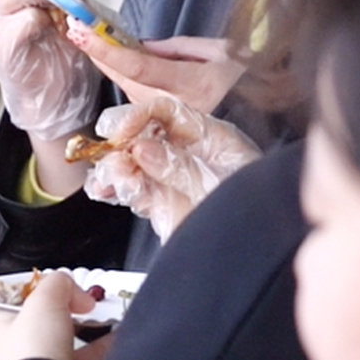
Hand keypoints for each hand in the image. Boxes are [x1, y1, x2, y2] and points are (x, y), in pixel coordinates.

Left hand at [0, 270, 93, 359]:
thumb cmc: (31, 358)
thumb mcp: (43, 302)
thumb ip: (56, 284)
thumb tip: (69, 285)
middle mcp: (15, 351)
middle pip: (29, 323)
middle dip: (52, 309)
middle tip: (69, 298)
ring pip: (61, 342)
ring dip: (82, 328)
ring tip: (99, 315)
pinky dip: (102, 349)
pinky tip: (116, 338)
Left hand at [65, 26, 242, 115]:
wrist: (259, 117)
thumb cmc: (245, 80)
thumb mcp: (218, 52)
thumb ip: (177, 47)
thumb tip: (139, 45)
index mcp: (188, 85)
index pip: (136, 66)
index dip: (106, 49)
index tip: (82, 31)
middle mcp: (170, 106)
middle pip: (121, 77)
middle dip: (96, 51)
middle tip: (74, 25)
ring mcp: (163, 117)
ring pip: (124, 85)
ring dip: (106, 60)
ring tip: (87, 32)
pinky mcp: (159, 121)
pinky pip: (133, 92)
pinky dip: (120, 72)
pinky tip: (111, 54)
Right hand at [82, 94, 260, 244]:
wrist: (255, 248)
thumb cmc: (256, 210)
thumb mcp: (222, 181)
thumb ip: (180, 166)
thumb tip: (142, 149)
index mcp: (206, 136)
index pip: (165, 112)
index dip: (139, 116)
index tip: (121, 130)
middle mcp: (183, 153)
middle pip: (140, 133)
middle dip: (120, 141)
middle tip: (112, 153)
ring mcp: (168, 178)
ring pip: (127, 162)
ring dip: (112, 168)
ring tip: (115, 181)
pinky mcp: (158, 203)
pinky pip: (127, 190)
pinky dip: (110, 189)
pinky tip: (104, 191)